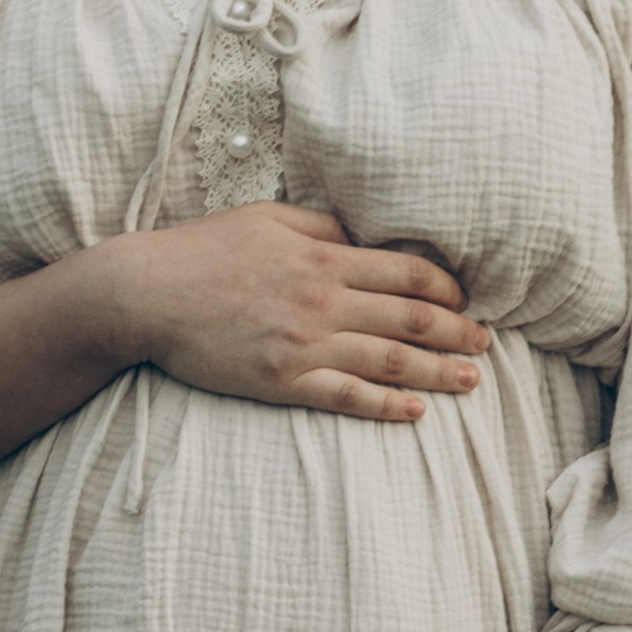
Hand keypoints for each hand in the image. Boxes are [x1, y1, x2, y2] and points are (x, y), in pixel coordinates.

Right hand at [112, 202, 489, 423]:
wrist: (144, 294)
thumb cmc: (203, 250)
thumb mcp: (268, 218)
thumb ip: (322, 226)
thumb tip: (364, 234)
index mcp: (324, 257)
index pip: (407, 272)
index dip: (446, 287)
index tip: (465, 299)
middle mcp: (323, 302)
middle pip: (410, 319)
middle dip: (456, 333)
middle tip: (486, 345)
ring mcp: (304, 345)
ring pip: (389, 362)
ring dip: (437, 374)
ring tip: (470, 382)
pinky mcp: (282, 381)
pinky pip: (346, 397)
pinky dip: (385, 407)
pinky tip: (414, 413)